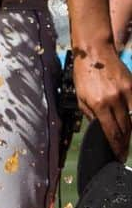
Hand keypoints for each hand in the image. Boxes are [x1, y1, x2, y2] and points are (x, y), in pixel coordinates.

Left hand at [73, 42, 131, 159]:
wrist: (94, 52)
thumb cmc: (84, 75)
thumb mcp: (80, 96)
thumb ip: (90, 114)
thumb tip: (100, 129)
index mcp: (99, 104)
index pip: (111, 132)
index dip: (115, 146)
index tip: (118, 155)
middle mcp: (114, 100)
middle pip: (125, 129)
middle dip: (124, 143)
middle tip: (123, 153)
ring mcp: (126, 93)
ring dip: (130, 133)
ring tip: (126, 141)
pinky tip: (131, 125)